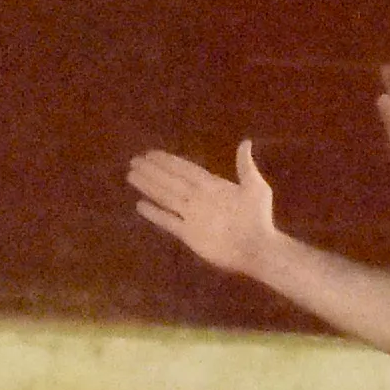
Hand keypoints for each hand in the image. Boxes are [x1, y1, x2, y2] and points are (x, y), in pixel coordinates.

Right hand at [124, 137, 282, 274]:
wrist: (256, 248)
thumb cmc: (258, 217)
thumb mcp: (255, 188)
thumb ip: (245, 166)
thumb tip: (245, 142)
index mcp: (212, 185)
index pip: (184, 169)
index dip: (168, 161)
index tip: (151, 153)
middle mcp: (198, 198)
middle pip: (170, 181)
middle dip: (153, 171)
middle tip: (134, 161)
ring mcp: (192, 216)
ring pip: (165, 197)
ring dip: (149, 186)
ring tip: (132, 176)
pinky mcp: (188, 234)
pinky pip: (168, 221)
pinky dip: (154, 214)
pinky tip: (140, 205)